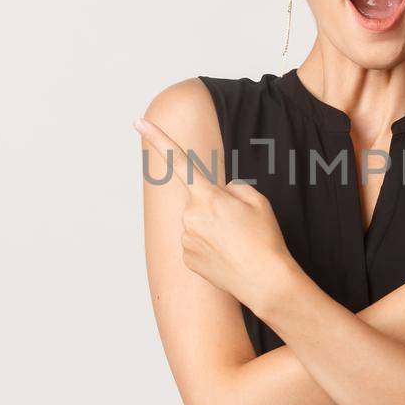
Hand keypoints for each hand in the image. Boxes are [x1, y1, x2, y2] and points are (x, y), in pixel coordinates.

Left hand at [134, 115, 296, 308]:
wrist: (266, 283)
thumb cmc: (265, 239)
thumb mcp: (258, 201)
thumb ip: (233, 187)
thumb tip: (217, 194)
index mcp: (207, 196)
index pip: (179, 161)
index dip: (158, 138)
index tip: (138, 122)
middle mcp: (189, 216)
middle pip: (200, 200)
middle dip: (216, 206)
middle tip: (240, 225)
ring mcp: (185, 239)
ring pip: (197, 223)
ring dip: (214, 228)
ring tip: (237, 244)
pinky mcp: (186, 259)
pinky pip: (196, 243)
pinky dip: (210, 246)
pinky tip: (227, 256)